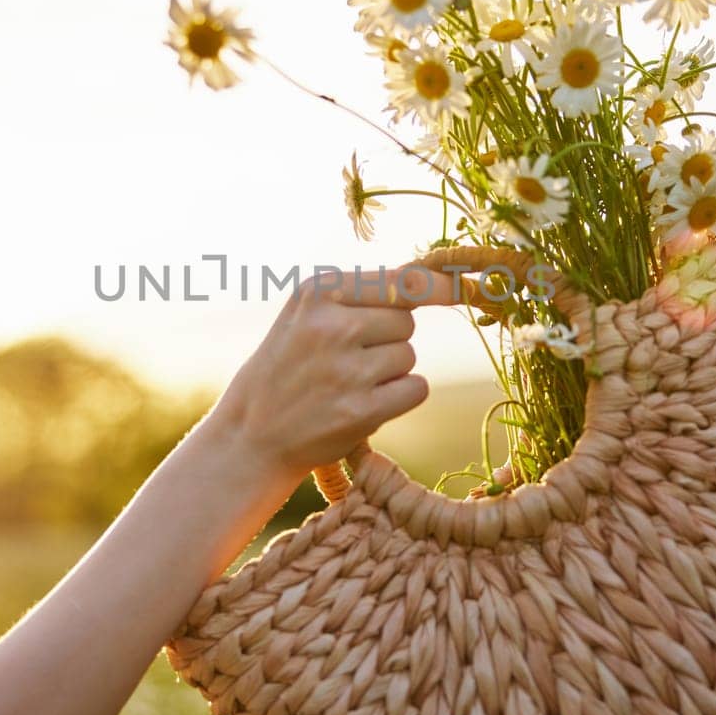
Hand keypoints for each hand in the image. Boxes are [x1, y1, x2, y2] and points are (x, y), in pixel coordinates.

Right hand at [214, 263, 457, 487]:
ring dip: (389, 372)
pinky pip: (416, 389)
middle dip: (389, 338)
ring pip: (408, 356)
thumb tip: (436, 279)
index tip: (464, 286)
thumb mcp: (306, 316)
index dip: (438, 284)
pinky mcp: (361, 410)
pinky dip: (399, 398)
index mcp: (318, 292)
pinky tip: (363, 405)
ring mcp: (347, 370)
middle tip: (348, 360)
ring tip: (346, 385)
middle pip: (405, 320)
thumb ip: (361, 294)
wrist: (251, 435)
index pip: (400, 281)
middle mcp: (332, 325)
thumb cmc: (287, 369)